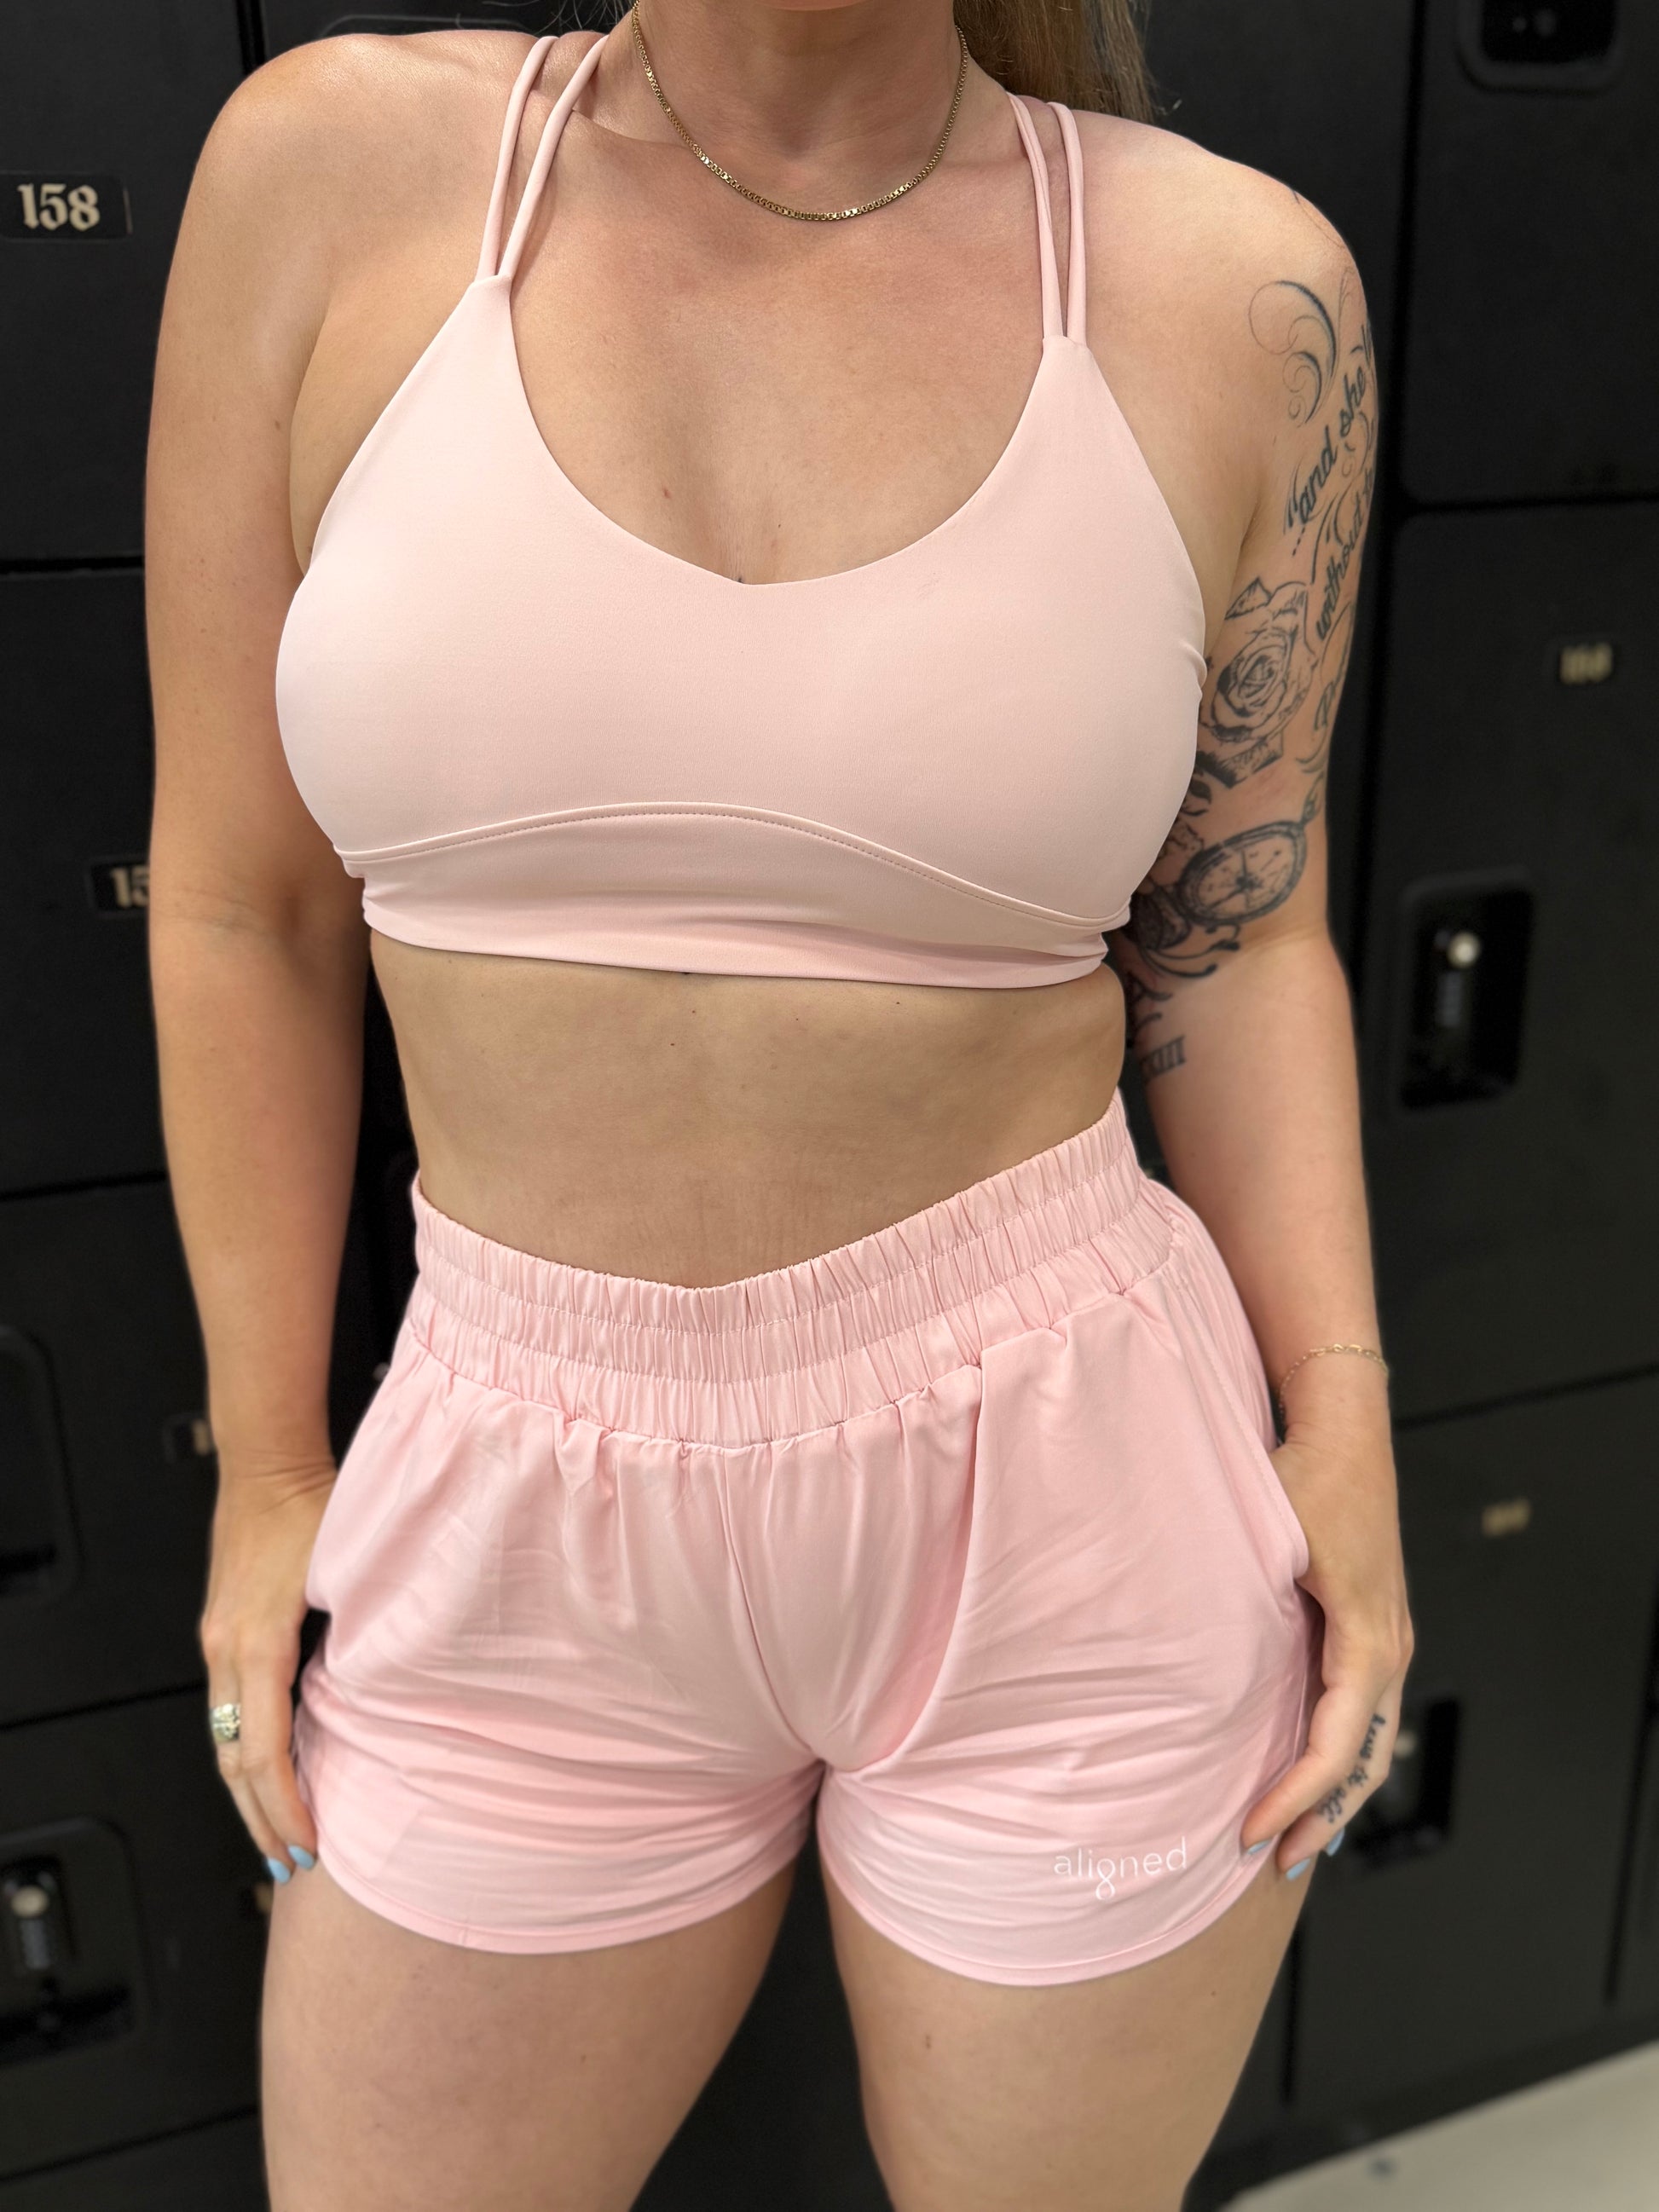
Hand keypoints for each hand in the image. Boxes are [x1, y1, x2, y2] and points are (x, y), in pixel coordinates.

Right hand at [200, 1456, 335, 1882]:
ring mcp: (219, 1643)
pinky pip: (229, 1709)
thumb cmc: (313, 1505)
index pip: (261, 1752)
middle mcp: (226, 1651)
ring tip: (277, 1833)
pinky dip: (245, 1751)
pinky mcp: (223, 1632)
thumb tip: (395, 1690)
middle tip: (290, 1865)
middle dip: (260, 1819)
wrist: (266, 1463)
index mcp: (256, 1645)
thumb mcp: (351, 1572)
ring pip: (224, 1740)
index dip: (283, 1807)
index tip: (307, 1845)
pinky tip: (270, 1769)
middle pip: (232, 1761)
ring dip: (248, 1793)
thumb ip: (366, 1631)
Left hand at [1241, 1374, 1413, 1875]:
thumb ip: (1237, 1600)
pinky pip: (1364, 1709)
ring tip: (1295, 1838)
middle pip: (1365, 1761)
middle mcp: (1388, 1646)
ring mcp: (1387, 1638)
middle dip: (1322, 1817)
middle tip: (1274, 1862)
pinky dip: (1341, 1753)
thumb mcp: (1269, 1539)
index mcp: (1366, 1638)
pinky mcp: (1373, 1626)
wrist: (1343, 1429)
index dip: (1295, 1797)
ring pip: (1371, 1741)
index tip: (1250, 1832)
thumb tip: (1187, 1668)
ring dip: (1336, 1794)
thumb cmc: (1302, 1476)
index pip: (1337, 1745)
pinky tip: (1308, 1771)